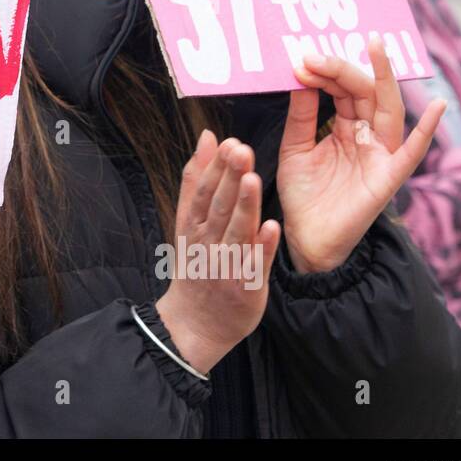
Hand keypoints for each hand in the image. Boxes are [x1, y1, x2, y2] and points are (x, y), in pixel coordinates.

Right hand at [156, 131, 279, 375]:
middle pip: (219, 208)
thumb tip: (207, 137)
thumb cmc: (197, 265)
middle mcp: (208, 243)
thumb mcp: (187, 222)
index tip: (228, 142)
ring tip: (253, 180)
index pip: (203, 192)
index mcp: (193, 226)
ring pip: (237, 232)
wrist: (195, 323)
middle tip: (241, 150)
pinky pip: (256, 264)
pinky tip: (273, 227)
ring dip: (245, 207)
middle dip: (229, 179)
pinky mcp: (247, 287)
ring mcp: (226, 265)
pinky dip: (263, 247)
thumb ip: (197, 179)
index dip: (215, 168)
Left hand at [278, 35, 444, 273]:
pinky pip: (412, 153)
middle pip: (365, 93)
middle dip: (344, 69)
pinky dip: (428, 131)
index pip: (343, 90)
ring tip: (376, 48)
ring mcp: (382, 155)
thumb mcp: (295, 148)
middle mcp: (369, 137)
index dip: (326, 72)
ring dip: (382, 79)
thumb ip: (301, 115)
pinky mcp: (389, 178)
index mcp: (347, 128)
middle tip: (318, 53)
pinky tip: (439, 107)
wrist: (307, 239)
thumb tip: (300, 75)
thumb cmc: (304, 195)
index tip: (301, 58)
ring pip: (389, 110)